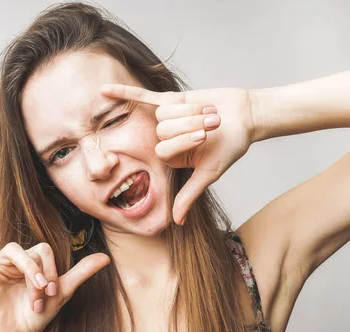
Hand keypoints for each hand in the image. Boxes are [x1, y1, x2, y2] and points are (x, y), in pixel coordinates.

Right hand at [0, 210, 110, 331]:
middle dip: (42, 275)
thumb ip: (81, 272)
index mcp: (33, 261)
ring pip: (15, 252)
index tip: (53, 294)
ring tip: (35, 294)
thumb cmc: (36, 316)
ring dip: (29, 273)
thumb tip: (106, 257)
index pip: (44, 251)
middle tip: (44, 296)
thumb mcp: (63, 292)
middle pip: (32, 251)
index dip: (52, 269)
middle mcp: (16, 260)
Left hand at [101, 84, 255, 224]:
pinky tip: (104, 90)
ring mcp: (165, 119)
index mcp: (172, 157)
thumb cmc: (230, 147)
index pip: (163, 149)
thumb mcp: (210, 173)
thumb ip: (189, 194)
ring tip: (208, 113)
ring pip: (163, 112)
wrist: (246, 118)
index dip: (184, 142)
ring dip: (190, 110)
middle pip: (162, 130)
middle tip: (211, 124)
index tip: (206, 138)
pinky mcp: (169, 99)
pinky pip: (140, 96)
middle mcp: (165, 138)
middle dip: (189, 125)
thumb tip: (177, 222)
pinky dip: (122, 92)